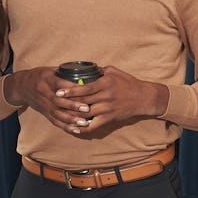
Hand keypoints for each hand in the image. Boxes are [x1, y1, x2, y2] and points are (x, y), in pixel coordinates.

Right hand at [4, 66, 90, 134]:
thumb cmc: (40, 76)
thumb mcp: (51, 70)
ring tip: (84, 122)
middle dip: (73, 106)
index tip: (86, 91)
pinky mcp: (44, 113)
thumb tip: (85, 74)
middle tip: (87, 109)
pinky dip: (66, 127)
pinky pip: (55, 121)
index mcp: (47, 79)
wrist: (22, 86)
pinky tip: (76, 130)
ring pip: (57, 113)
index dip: (72, 89)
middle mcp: (44, 93)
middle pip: (59, 101)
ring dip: (71, 119)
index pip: (60, 84)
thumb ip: (65, 73)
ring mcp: (44, 104)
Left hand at [53, 66, 167, 136]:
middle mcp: (105, 97)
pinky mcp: (109, 118)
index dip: (70, 90)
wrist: (143, 97)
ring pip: (85, 114)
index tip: (59, 91)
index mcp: (105, 84)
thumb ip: (99, 71)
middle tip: (54, 103)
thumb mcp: (114, 72)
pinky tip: (74, 128)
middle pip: (82, 102)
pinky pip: (93, 126)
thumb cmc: (128, 82)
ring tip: (60, 115)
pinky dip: (82, 128)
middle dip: (67, 103)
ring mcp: (107, 109)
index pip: (84, 88)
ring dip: (72, 116)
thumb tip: (85, 69)